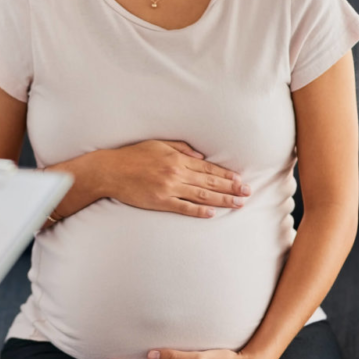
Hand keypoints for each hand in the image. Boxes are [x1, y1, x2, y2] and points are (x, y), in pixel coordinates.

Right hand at [101, 140, 251, 217]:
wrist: (110, 171)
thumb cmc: (132, 156)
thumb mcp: (158, 144)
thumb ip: (181, 149)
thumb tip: (201, 157)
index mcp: (177, 159)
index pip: (208, 168)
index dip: (226, 175)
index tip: (240, 180)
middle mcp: (176, 173)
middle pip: (209, 182)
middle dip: (231, 188)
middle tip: (248, 193)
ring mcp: (169, 189)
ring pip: (201, 196)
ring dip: (222, 200)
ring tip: (237, 204)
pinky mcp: (160, 202)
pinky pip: (183, 208)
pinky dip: (198, 211)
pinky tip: (212, 214)